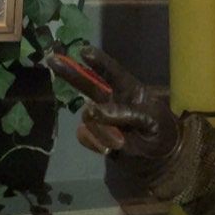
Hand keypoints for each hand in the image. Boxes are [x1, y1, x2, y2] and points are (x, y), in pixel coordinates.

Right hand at [47, 46, 181, 174]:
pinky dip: (96, 142)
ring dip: (102, 130)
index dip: (99, 62)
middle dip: (71, 72)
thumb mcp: (152, 121)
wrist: (160, 164)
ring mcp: (102, 119)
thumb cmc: (162, 134)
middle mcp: (112, 100)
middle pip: (88, 84)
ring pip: (88, 117)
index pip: (113, 73)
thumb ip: (126, 114)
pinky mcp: (96, 136)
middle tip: (52, 59)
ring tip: (121, 142)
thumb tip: (93, 111)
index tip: (83, 51)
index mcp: (130, 91)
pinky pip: (85, 135)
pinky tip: (110, 148)